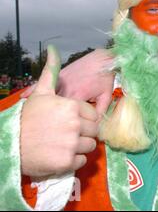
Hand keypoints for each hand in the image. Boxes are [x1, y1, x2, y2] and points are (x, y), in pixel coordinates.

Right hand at [20, 45, 98, 176]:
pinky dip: (74, 160)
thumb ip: (52, 71)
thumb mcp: (41, 92)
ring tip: (64, 144)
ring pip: (89, 146)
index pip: (93, 116)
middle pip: (93, 131)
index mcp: (72, 106)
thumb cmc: (28, 117)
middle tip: (68, 134)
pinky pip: (81, 161)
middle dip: (84, 133)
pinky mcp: (67, 161)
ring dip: (80, 147)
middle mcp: (75, 124)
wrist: (9, 144)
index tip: (73, 122)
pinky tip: (61, 154)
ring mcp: (72, 143)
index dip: (85, 120)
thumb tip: (52, 49)